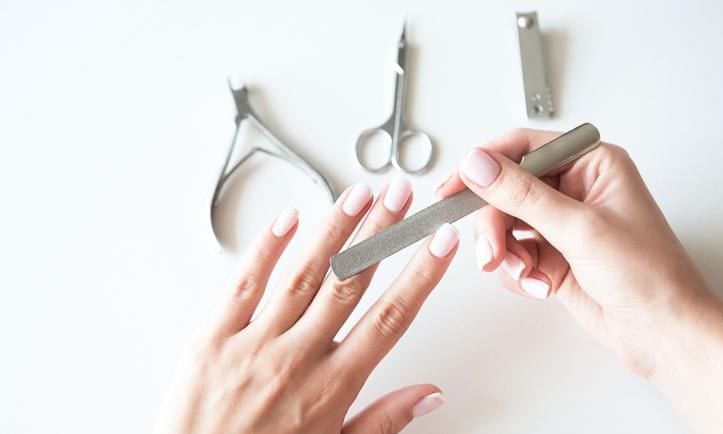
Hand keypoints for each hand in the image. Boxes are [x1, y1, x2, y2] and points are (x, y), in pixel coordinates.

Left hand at [153, 178, 457, 433]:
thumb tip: (429, 394)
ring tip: (358, 194)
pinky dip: (267, 247)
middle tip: (401, 196)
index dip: (421, 274)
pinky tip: (289, 218)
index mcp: (332, 386)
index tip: (439, 240)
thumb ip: (384, 420)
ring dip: (334, 229)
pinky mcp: (213, 338)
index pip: (390, 317)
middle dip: (381, 232)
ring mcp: (254, 343)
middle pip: (349, 282)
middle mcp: (297, 357)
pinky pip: (243, 283)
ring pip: (303, 273)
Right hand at [436, 128, 722, 432]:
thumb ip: (522, 195)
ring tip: (525, 272)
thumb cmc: (650, 277)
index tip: (455, 185)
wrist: (662, 334)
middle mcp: (573, 189)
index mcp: (590, 164)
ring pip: (503, 224)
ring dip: (506, 252)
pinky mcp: (550, 253)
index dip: (484, 165)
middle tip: (492, 250)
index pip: (522, 148)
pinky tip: (539, 284)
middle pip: (505, 191)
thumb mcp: (580, 229)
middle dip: (495, 225)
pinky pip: (512, 253)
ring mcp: (560, 223)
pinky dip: (518, 271)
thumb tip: (480, 166)